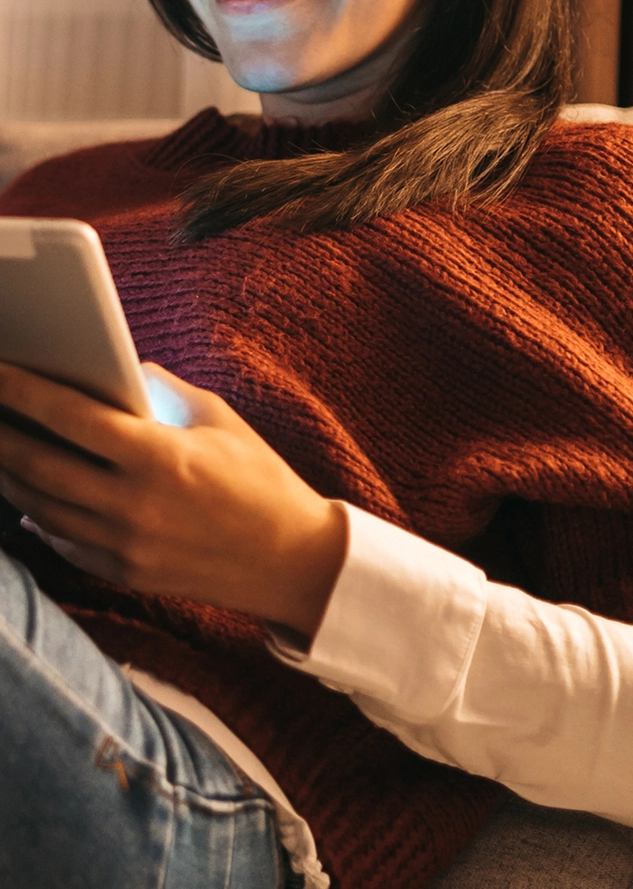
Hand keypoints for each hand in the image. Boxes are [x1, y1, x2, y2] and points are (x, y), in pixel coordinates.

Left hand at [0, 362, 346, 637]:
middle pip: (39, 465)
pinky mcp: (128, 575)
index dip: (20, 389)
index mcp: (160, 456)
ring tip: (0, 451)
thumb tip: (119, 371)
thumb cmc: (262, 481)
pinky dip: (41, 518)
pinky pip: (65, 544)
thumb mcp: (221, 421)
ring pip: (43, 507)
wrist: (290, 560)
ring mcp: (127, 546)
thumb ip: (164, 391)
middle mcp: (134, 505)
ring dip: (12, 476)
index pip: (69, 416)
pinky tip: (32, 499)